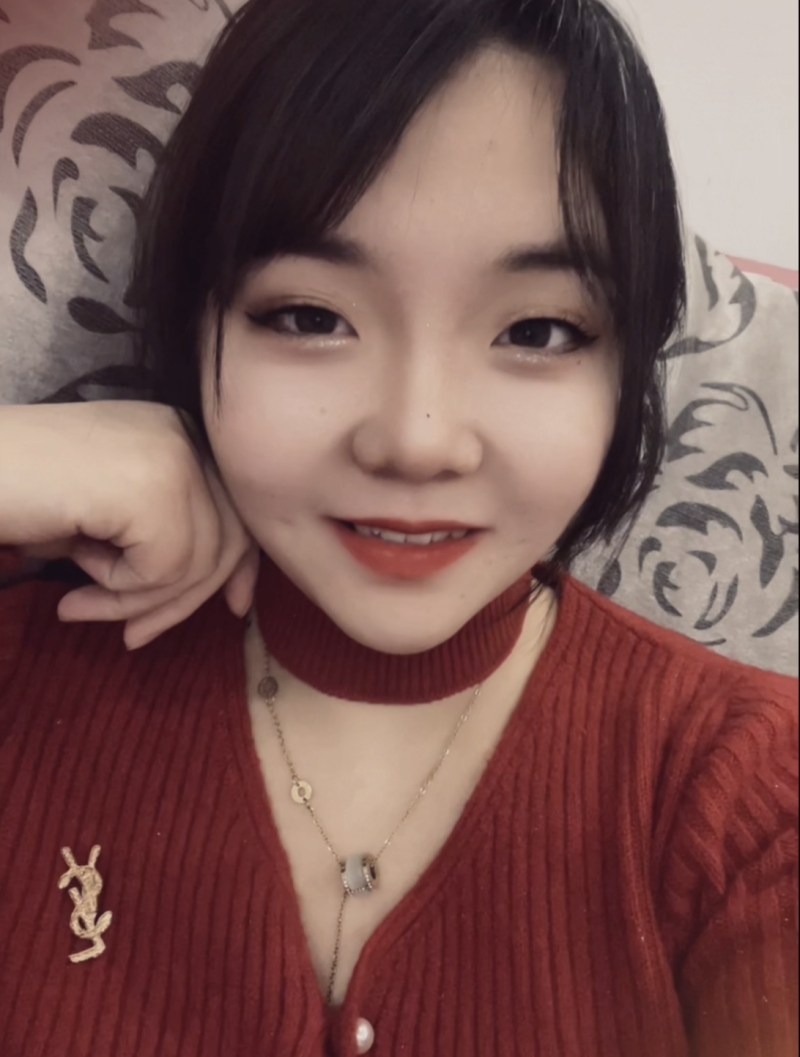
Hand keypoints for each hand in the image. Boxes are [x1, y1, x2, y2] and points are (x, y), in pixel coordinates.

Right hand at [0, 401, 258, 648]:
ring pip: (196, 564)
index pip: (238, 509)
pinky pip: (164, 570)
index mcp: (179, 433)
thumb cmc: (21, 495)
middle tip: (134, 637)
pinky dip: (118, 587)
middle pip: (227, 541)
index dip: (241, 566)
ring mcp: (174, 457)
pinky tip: (76, 569)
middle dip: (182, 602)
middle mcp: (185, 436)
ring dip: (136, 600)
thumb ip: (168, 538)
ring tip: (81, 598)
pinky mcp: (155, 487)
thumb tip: (229, 593)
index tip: (235, 610)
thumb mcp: (111, 516)